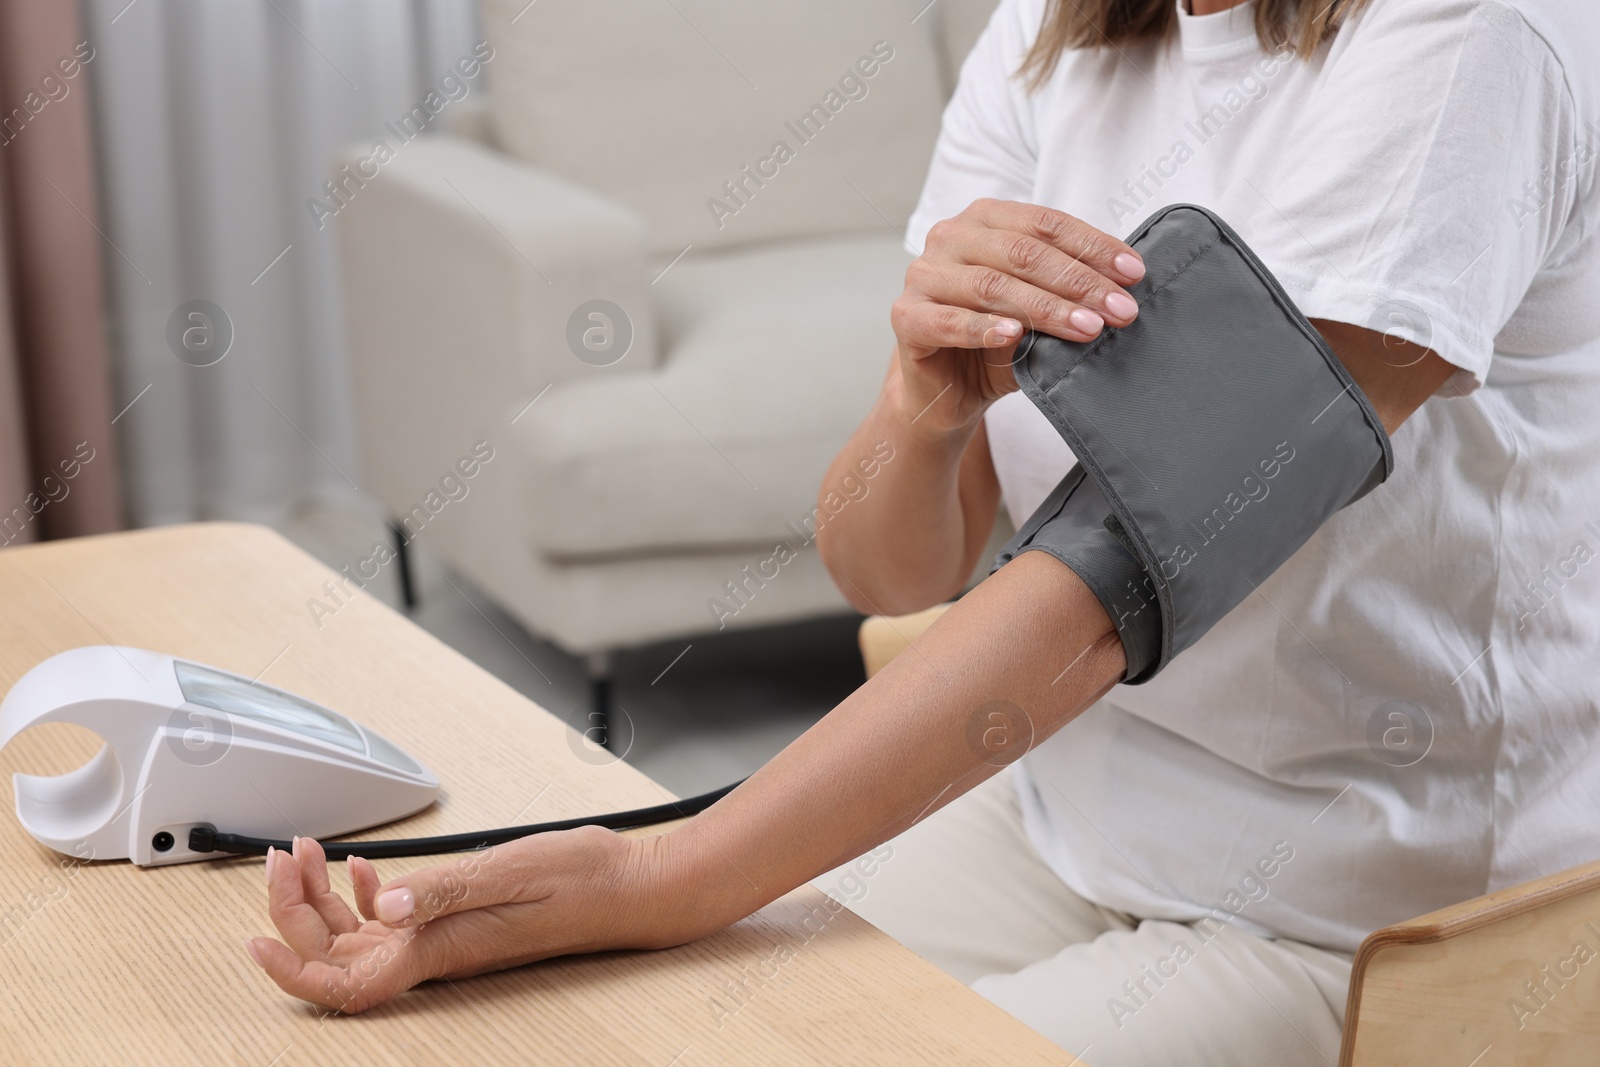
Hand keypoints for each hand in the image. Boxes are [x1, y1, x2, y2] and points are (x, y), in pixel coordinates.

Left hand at [245, 829, 673, 1012]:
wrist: (633, 888)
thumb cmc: (584, 881)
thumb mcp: (512, 870)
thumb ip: (446, 889)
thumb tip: (384, 905)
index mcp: (439, 948)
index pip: (344, 986)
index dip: (290, 973)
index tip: (253, 941)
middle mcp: (434, 953)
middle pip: (337, 957)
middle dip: (294, 911)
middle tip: (284, 856)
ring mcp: (443, 942)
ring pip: (357, 939)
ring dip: (321, 901)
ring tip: (307, 853)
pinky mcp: (456, 926)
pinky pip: (391, 925)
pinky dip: (363, 895)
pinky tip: (364, 870)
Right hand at [889, 199, 1144, 436]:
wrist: (947, 392)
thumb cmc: (998, 343)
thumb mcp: (1040, 310)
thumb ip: (1068, 291)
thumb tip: (1123, 286)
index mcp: (985, 220)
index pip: (1044, 223)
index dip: (1092, 246)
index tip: (1134, 274)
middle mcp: (950, 237)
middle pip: (1022, 252)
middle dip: (1078, 281)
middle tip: (1120, 309)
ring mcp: (923, 275)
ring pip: (991, 285)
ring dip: (1045, 308)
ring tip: (1088, 327)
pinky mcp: (906, 317)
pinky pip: (949, 321)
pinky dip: (984, 328)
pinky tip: (1015, 336)